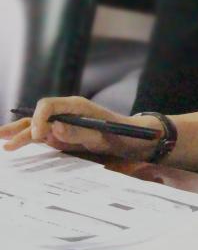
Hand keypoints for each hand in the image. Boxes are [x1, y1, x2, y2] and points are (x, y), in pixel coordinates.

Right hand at [0, 96, 157, 159]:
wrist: (133, 139)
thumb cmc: (119, 135)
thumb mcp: (101, 136)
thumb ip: (78, 133)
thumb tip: (54, 128)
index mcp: (76, 105)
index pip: (48, 106)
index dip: (39, 120)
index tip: (38, 136)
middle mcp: (67, 111)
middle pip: (39, 115)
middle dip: (21, 125)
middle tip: (3, 136)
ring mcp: (64, 123)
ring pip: (38, 126)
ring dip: (20, 132)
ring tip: (2, 139)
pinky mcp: (64, 134)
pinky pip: (44, 135)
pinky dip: (29, 138)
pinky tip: (14, 144)